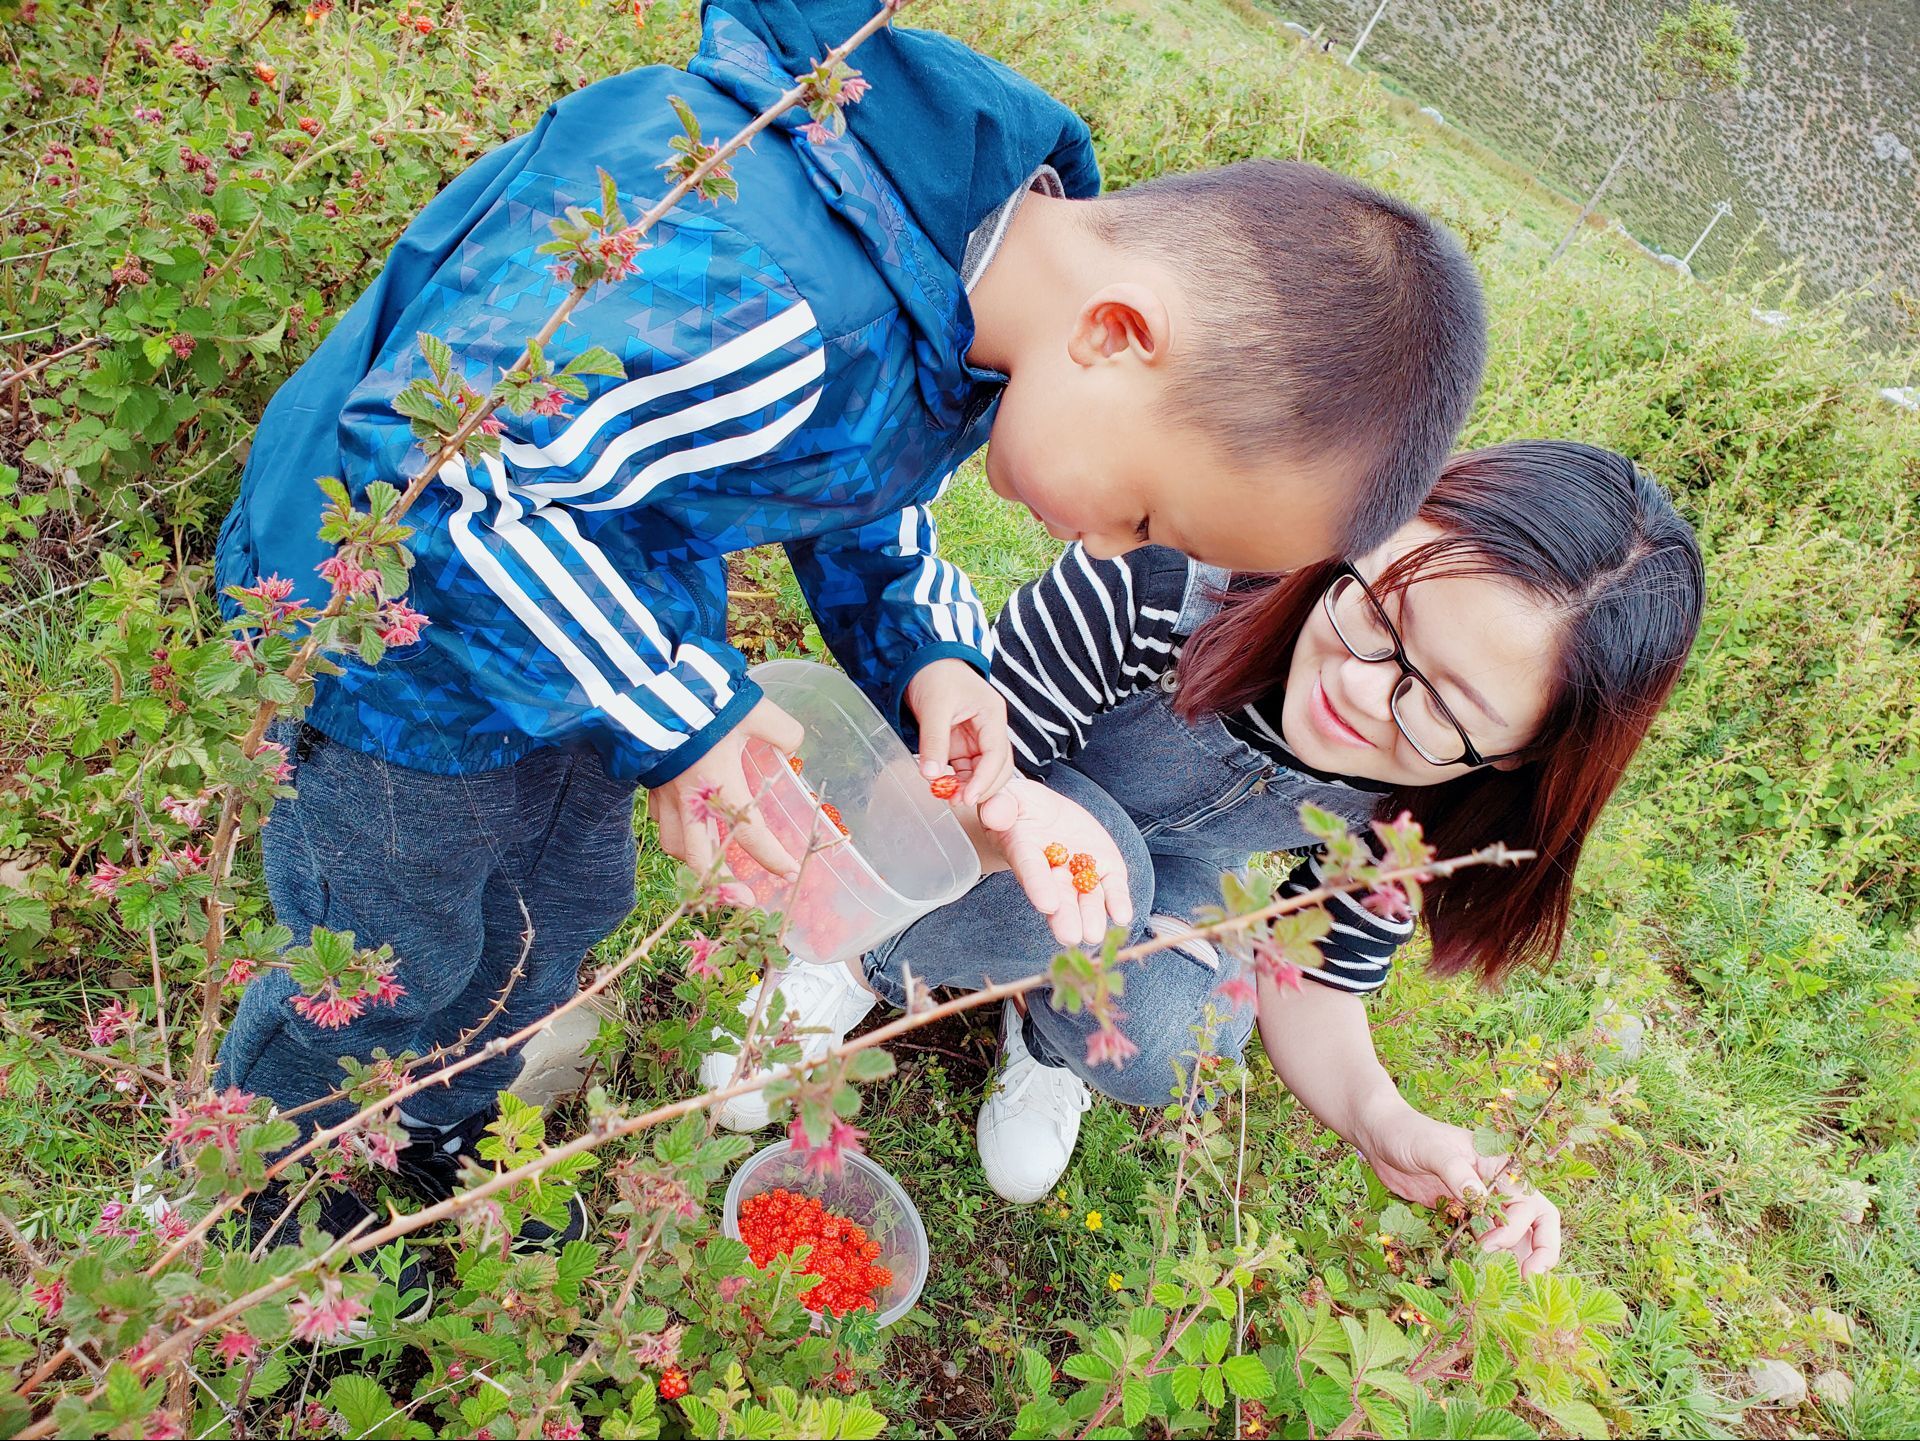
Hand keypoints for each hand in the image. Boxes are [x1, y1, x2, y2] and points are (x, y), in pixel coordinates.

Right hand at [646, 698, 804, 903]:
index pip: (750, 833)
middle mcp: (689, 799)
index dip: (771, 857)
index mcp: (719, 784)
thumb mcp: (754, 710)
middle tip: (744, 901)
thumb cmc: (704, 701)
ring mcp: (663, 795)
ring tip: (713, 870)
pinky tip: (687, 831)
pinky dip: (674, 834)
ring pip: (674, 844)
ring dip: (694, 862)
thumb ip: (782, 731)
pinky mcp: (648, 785)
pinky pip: (659, 822)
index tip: (790, 873)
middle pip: (700, 858)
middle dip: (722, 886)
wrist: (649, 688)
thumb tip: (794, 748)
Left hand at [906, 658, 1012, 804]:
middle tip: (957, 801)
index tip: (967, 797)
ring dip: (967, 786)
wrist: (921, 662)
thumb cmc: (934, 675)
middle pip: (997, 767)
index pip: (997, 754)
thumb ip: (933, 741)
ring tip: (947, 797)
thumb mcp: (934, 707)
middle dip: (980, 787)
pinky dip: (956, 781)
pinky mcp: (962, 745)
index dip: (985, 779)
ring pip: (981, 772)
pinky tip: (944, 788)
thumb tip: (930, 775)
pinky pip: (964, 769)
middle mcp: (989, 729)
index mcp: (992, 715)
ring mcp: (976, 739)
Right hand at [973, 776, 1131, 946]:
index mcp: (1024, 852)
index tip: (1047, 904)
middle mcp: (1052, 871)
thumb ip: (1000, 807)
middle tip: (1071, 937)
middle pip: (1059, 896)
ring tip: (1093, 934)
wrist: (1041, 812)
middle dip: (1065, 917)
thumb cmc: (1016, 808)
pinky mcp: (1104, 866)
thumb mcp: (1004, 800)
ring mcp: (1080, 871)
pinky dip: (1118, 900)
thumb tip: (995, 814)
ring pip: (1086, 897)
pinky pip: (1112, 885)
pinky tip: (1122, 915)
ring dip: (1091, 915)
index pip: (1031, 871)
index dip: (1039, 886)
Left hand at [1354, 1100, 1561, 1275]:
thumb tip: (1480, 1197)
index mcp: (1502, 1166)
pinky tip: (1478, 1275)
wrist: (1382, 1138)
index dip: (1516, 1230)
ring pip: (1515, 1236)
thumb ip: (1455, 1171)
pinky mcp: (1464, 1215)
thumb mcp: (1433, 1148)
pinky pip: (1485, 1239)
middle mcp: (1500, 1186)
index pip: (1532, 1204)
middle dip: (1540, 1253)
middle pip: (1537, 1223)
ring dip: (1514, 1260)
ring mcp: (1483, 1203)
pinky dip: (1486, 1258)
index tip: (1488, 1245)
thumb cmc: (1410, 1134)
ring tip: (1504, 1286)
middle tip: (1527, 1281)